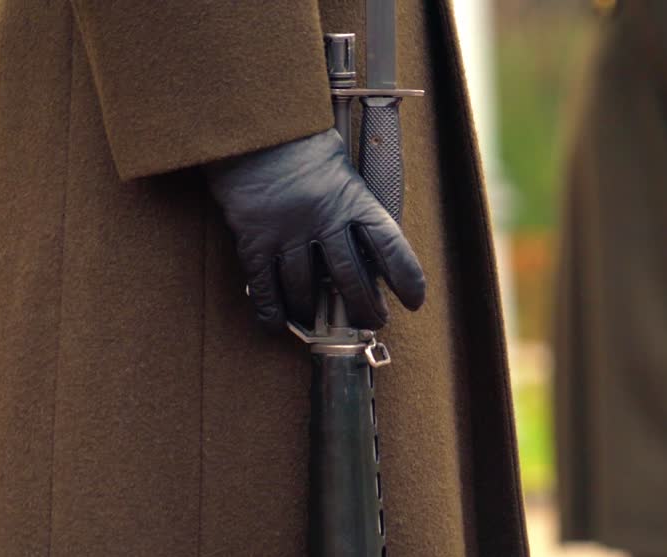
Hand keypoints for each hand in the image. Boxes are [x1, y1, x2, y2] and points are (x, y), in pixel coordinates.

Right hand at [205, 129, 425, 331]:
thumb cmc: (298, 141)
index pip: (390, 246)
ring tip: (319, 324)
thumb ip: (351, 203)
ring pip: (306, 291)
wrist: (252, 123)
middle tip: (370, 322)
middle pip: (351, 281)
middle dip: (364, 309)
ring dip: (314, 315)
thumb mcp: (339, 164)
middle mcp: (324, 220)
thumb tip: (363, 245)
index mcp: (352, 198)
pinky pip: (265, 287)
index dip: (407, 278)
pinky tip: (278, 324)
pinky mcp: (255, 238)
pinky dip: (272, 311)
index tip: (414, 300)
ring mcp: (288, 232)